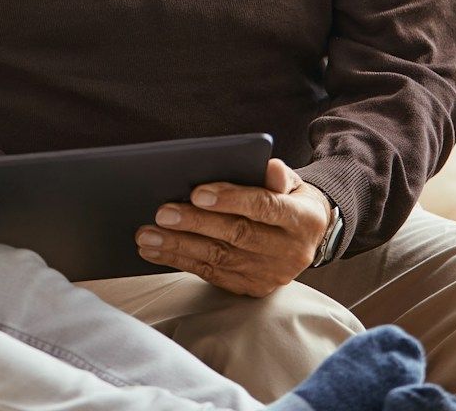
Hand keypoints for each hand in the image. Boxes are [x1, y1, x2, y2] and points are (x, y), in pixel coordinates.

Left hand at [134, 158, 332, 297]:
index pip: (264, 207)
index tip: (196, 193)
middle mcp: (290, 251)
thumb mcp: (293, 182)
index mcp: (302, 219)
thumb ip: (279, 175)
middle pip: (237, 235)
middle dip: (195, 223)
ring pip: (219, 258)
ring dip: (178, 246)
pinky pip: (212, 274)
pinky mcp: (252, 287)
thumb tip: (269, 167)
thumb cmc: (288, 199)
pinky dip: (180, 261)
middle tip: (161, 213)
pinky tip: (156, 251)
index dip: (231, 199)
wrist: (309, 238)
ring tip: (147, 235)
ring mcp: (270, 273)